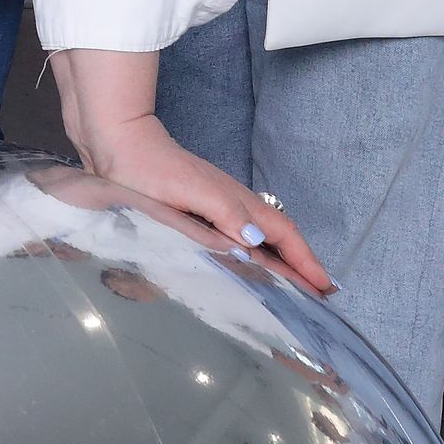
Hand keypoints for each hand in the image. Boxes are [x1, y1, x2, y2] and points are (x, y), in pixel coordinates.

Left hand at [77, 109, 335, 294]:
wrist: (116, 144)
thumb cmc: (151, 168)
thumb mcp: (191, 190)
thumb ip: (224, 212)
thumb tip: (255, 238)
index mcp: (236, 202)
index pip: (282, 234)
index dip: (305, 260)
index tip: (326, 286)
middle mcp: (231, 205)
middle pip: (277, 239)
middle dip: (299, 267)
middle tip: (318, 298)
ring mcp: (215, 208)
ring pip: (257, 240)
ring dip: (277, 265)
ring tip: (290, 291)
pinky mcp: (195, 212)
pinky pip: (235, 240)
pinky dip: (250, 258)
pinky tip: (243, 270)